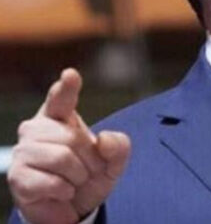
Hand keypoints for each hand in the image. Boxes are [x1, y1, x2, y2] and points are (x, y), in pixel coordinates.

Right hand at [8, 69, 130, 223]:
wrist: (71, 208)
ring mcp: (24, 152)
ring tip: (73, 182)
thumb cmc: (87, 177)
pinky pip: (52, 182)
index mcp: (59, 118)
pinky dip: (66, 191)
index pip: (60, 98)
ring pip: (62, 159)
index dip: (66, 87)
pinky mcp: (18, 176)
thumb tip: (104, 139)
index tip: (71, 74)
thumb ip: (119, 147)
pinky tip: (61, 192)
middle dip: (90, 160)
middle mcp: (36, 129)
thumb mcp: (112, 162)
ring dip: (77, 177)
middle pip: (73, 138)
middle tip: (86, 171)